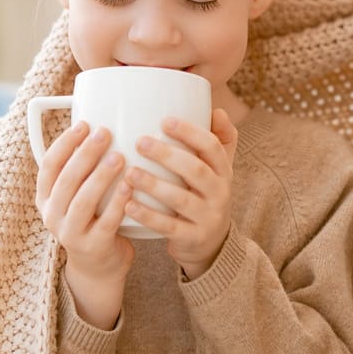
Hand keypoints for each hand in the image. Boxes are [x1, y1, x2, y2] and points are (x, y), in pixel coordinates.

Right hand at [36, 122, 134, 329]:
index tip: (84, 124)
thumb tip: (101, 123)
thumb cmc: (93, 218)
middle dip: (84, 154)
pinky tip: (130, 186)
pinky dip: (118, 203)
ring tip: (119, 156)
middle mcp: (52, 215)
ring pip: (83, 201)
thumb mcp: (78, 194)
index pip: (49, 166)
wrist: (99, 265)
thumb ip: (82, 168)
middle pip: (66, 180)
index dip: (64, 143)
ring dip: (100, 176)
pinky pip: (106, 222)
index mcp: (45, 197)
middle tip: (105, 133)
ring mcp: (70, 233)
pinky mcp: (93, 247)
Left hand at [124, 109, 238, 280]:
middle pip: (196, 170)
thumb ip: (219, 140)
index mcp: (224, 171)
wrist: (210, 243)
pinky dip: (148, 216)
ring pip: (180, 200)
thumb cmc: (205, 195)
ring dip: (153, 185)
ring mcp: (207, 217)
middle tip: (140, 142)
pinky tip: (128, 205)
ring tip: (129, 173)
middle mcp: (220, 193)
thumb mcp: (218, 170)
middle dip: (168, 155)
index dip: (191, 133)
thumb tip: (217, 110)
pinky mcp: (192, 238)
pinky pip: (169, 227)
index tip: (165, 120)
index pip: (212, 147)